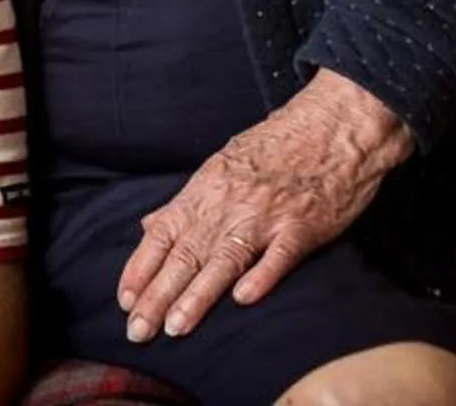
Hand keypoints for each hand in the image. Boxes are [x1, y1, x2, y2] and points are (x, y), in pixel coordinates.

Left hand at [117, 69, 412, 342]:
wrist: (331, 125)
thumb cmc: (275, 147)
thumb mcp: (222, 166)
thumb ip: (186, 202)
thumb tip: (149, 226)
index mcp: (205, 189)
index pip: (163, 233)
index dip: (141, 268)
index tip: (124, 301)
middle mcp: (228, 203)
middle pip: (186, 253)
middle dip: (158, 295)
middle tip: (137, 331)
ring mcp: (266, 214)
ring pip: (225, 258)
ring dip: (198, 296)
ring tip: (176, 328)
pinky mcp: (304, 225)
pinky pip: (280, 254)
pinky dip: (261, 275)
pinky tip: (243, 299)